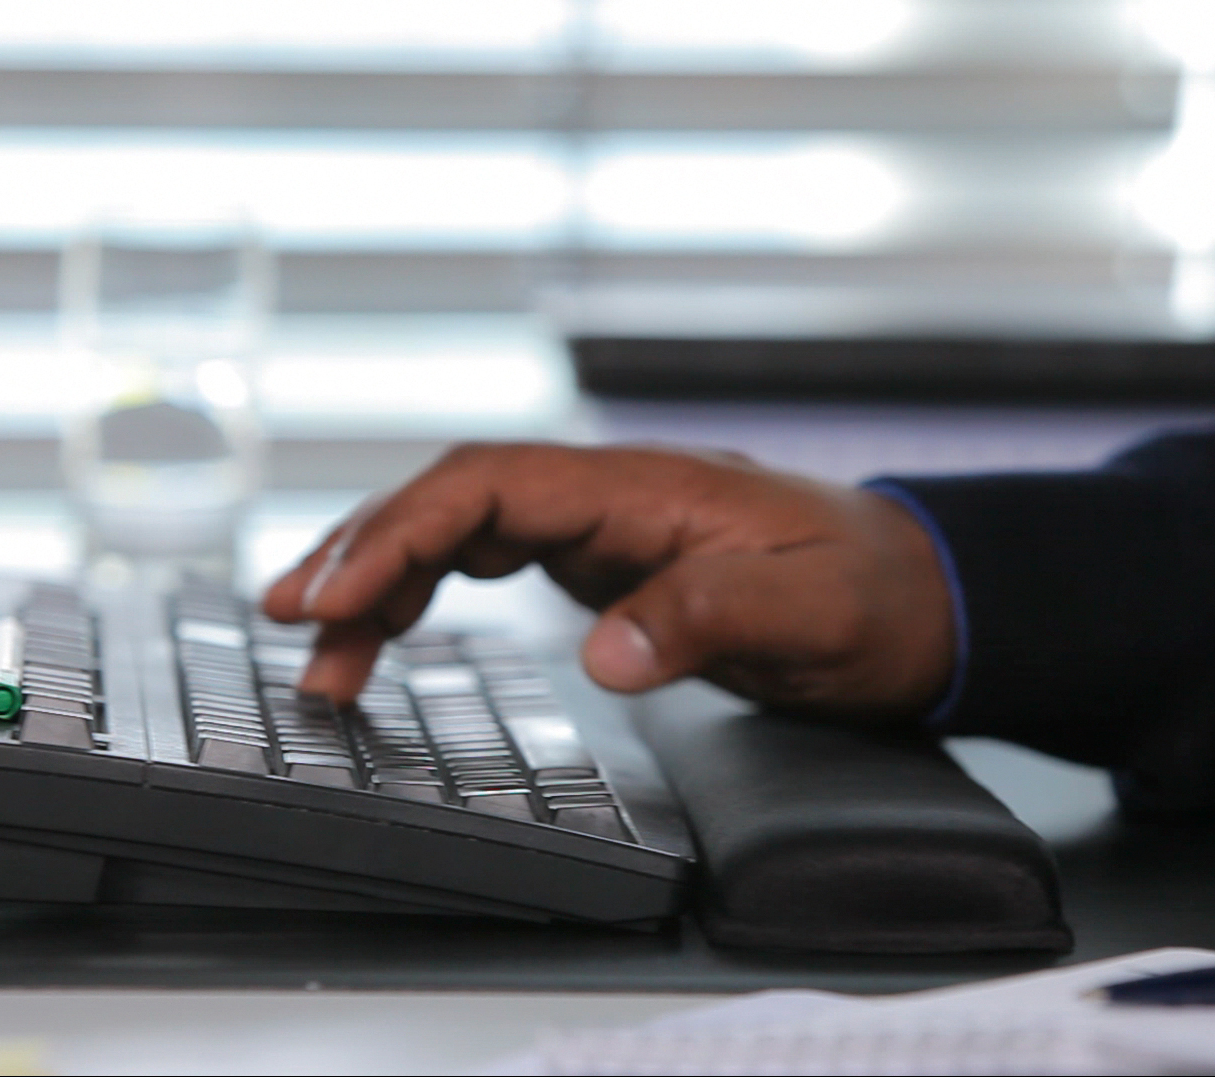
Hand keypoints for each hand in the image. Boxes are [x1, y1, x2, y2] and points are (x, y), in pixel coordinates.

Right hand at [261, 443, 956, 725]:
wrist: (925, 597)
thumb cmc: (877, 598)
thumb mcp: (811, 615)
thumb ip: (706, 619)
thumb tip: (602, 653)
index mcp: (648, 488)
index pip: (489, 482)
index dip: (400, 531)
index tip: (336, 596)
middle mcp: (611, 493)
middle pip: (452, 496)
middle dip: (361, 552)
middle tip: (289, 623)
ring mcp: (603, 524)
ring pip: (459, 526)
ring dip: (382, 578)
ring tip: (320, 650)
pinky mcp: (605, 560)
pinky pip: (488, 556)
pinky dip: (427, 589)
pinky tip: (391, 626)